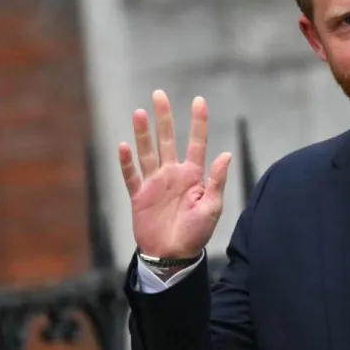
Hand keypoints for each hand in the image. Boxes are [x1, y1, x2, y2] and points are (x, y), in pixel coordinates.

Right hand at [118, 91, 231, 257]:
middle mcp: (173, 174)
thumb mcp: (212, 207)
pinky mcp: (139, 196)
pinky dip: (127, 162)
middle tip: (159, 94)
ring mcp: (154, 184)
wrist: (173, 255)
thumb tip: (226, 154)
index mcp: (193, 176)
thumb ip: (216, 180)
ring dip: (142, 133)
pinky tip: (124, 146)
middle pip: (167, 140)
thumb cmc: (196, 233)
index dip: (198, 122)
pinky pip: (131, 175)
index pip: (197, 143)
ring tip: (139, 112)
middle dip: (164, 118)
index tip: (199, 100)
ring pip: (147, 152)